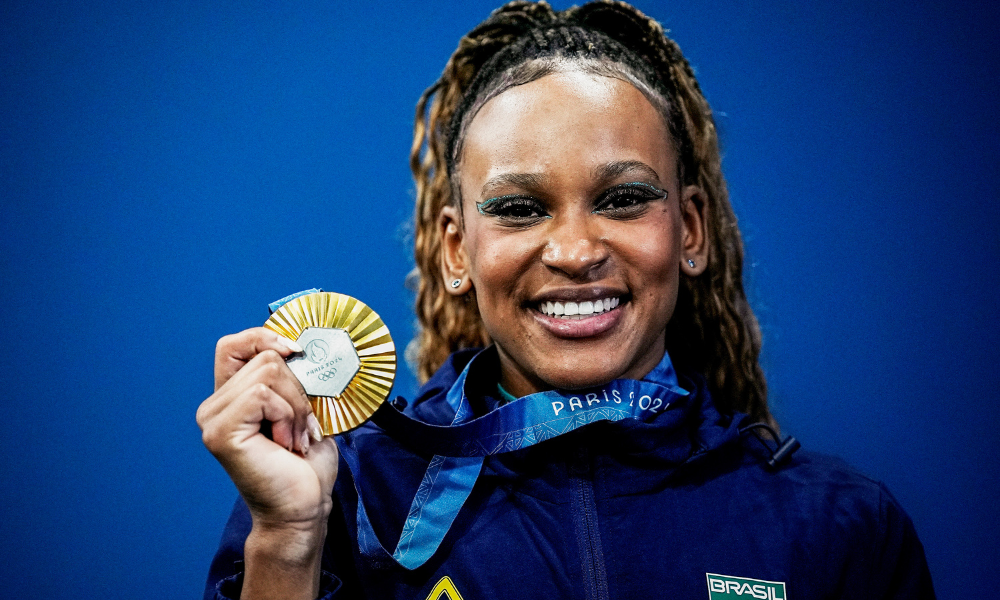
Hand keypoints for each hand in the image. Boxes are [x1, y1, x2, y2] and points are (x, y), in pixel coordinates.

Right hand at [197, 327, 338, 532]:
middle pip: (265, 356)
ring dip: (296, 405)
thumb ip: (291, 377)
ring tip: (295, 437)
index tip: (296, 352)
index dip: (265, 337)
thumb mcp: (301, 409)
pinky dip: (286, 415)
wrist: (303, 507)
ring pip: (268, 372)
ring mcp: (212, 419)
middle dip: (298, 388)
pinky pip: (262, 394)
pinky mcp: (221, 431)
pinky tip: (286, 444)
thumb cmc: (305, 465)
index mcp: (231, 398)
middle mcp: (214, 407)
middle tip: (302, 426)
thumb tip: (299, 346)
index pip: (235, 344)